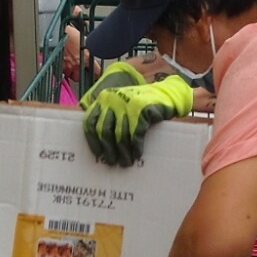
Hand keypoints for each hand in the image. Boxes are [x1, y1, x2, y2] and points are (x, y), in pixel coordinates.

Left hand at [80, 63, 194, 165]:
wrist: (166, 93)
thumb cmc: (141, 104)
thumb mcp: (121, 104)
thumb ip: (109, 117)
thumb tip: (101, 145)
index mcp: (104, 99)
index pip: (90, 121)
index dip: (92, 140)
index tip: (98, 154)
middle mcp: (112, 100)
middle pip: (104, 130)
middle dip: (108, 149)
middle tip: (112, 162)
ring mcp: (127, 104)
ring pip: (120, 134)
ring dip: (123, 152)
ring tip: (126, 162)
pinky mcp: (141, 110)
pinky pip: (135, 134)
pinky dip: (136, 147)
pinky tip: (137, 154)